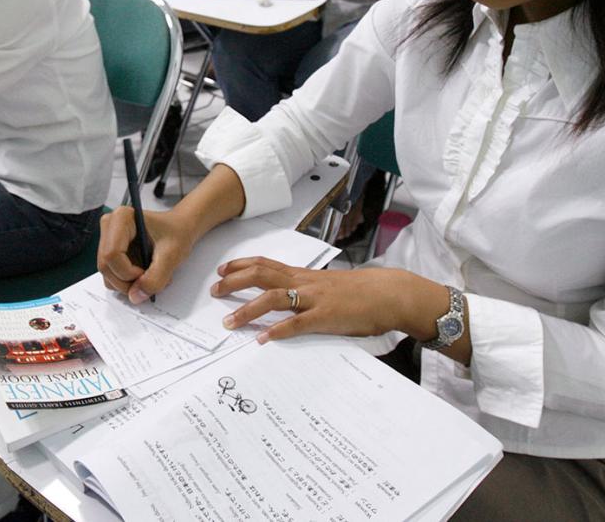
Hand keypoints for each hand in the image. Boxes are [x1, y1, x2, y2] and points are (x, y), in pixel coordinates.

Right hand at [98, 206, 198, 302]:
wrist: (181, 228)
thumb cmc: (177, 232)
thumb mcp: (172, 255)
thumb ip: (155, 278)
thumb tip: (136, 296)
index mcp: (122, 218)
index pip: (112, 254)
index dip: (128, 272)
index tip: (146, 273)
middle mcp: (110, 226)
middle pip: (106, 266)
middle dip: (128, 281)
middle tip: (150, 279)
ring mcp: (108, 239)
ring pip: (107, 274)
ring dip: (129, 284)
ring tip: (151, 275)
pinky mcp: (110, 251)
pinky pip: (111, 275)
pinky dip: (127, 282)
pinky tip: (144, 273)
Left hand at [215, 260, 439, 342]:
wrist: (390, 293)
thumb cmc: (361, 292)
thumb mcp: (328, 286)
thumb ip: (307, 290)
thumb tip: (289, 299)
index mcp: (304, 275)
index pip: (266, 264)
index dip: (241, 266)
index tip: (221, 270)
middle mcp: (304, 283)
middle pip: (261, 275)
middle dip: (234, 282)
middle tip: (214, 291)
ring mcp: (314, 299)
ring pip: (273, 298)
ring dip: (247, 310)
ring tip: (228, 322)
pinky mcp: (326, 317)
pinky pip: (297, 323)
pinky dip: (277, 331)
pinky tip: (263, 339)